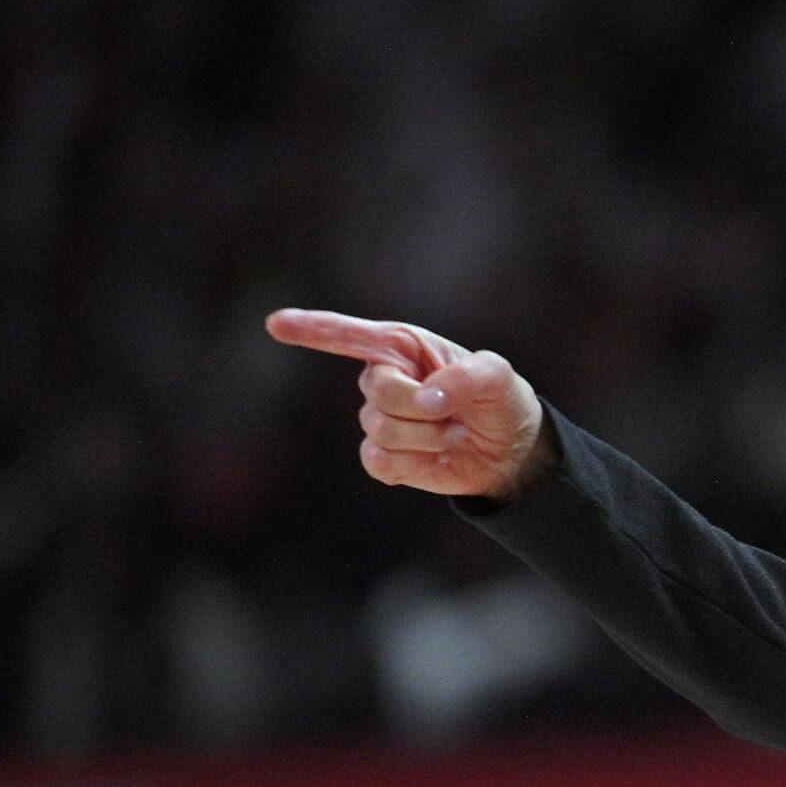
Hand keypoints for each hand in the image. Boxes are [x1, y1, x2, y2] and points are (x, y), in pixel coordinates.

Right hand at [263, 308, 548, 499]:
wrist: (510, 452)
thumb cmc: (499, 400)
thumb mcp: (497, 376)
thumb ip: (466, 377)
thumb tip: (427, 399)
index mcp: (403, 346)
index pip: (349, 335)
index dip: (312, 329)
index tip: (275, 323)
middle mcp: (383, 378)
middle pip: (378, 392)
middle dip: (421, 408)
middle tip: (455, 414)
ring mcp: (379, 418)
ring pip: (380, 429)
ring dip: (428, 438)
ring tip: (455, 434)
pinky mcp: (383, 457)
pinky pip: (377, 461)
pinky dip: (412, 463)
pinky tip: (434, 457)